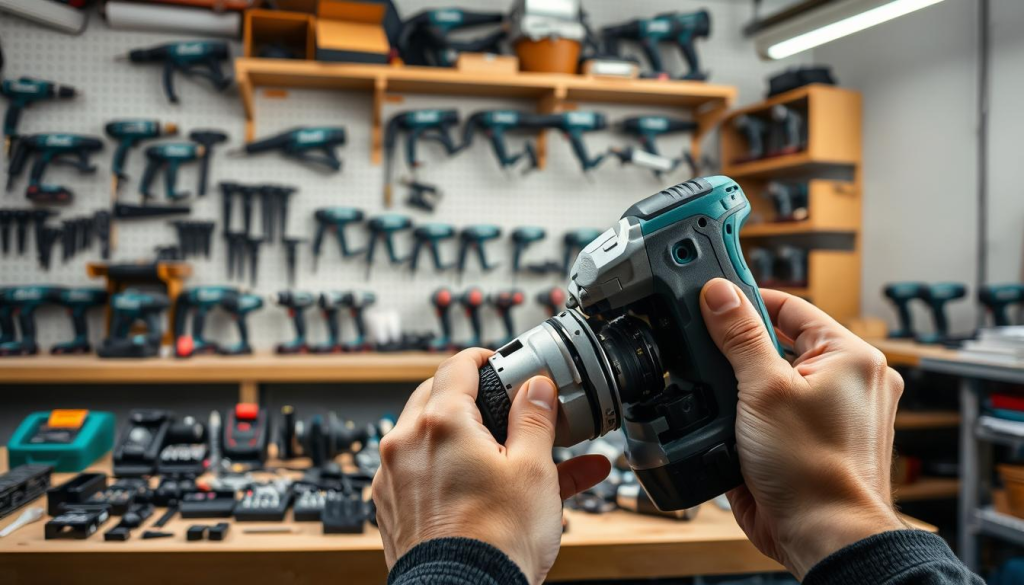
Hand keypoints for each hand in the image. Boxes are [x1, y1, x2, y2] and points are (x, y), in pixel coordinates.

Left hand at [372, 348, 610, 583]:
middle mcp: (406, 444)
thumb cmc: (495, 541)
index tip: (501, 364)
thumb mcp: (533, 469)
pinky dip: (451, 471)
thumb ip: (535, 419)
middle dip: (472, 397)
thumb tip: (537, 388)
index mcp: (440, 422)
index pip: (458, 365)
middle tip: (505, 409)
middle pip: (437, 397)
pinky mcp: (392, 508)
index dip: (485, 359)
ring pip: (430, 438)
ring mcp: (394, 478)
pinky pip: (422, 474)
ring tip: (513, 456)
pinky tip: (487, 486)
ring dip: (467, 438)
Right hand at [699, 279, 907, 578]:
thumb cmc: (814, 470)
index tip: (712, 295)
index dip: (748, 299)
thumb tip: (720, 294)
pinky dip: (749, 412)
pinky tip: (728, 420)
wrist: (823, 536)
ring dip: (742, 383)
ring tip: (719, 390)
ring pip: (774, 379)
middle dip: (741, 348)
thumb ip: (739, 337)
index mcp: (851, 357)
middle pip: (781, 342)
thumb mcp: (764, 389)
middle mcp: (850, 381)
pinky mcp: (813, 441)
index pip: (791, 307)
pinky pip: (775, 411)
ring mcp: (833, 413)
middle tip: (705, 345)